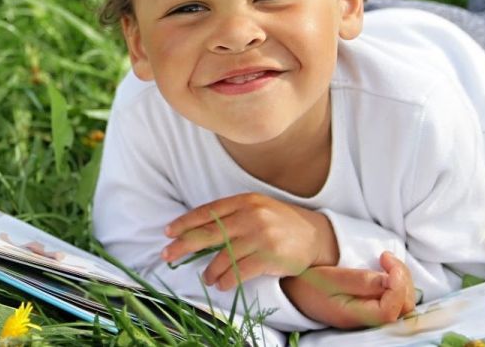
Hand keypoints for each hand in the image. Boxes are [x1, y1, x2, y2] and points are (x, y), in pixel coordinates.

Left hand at [161, 193, 337, 289]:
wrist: (317, 235)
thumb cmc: (280, 223)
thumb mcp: (257, 208)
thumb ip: (231, 214)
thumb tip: (198, 230)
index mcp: (245, 201)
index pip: (207, 211)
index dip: (185, 222)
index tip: (169, 232)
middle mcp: (251, 216)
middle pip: (208, 232)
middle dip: (184, 244)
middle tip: (167, 254)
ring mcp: (261, 236)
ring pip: (223, 256)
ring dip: (209, 270)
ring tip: (206, 277)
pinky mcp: (270, 256)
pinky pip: (239, 271)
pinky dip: (226, 280)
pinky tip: (221, 284)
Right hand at [282, 252, 416, 328]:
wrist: (294, 290)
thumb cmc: (308, 283)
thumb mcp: (330, 278)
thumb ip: (360, 280)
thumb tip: (391, 279)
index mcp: (356, 315)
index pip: (392, 308)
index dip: (398, 283)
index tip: (385, 257)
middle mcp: (368, 320)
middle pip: (403, 307)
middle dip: (402, 279)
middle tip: (386, 257)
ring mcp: (371, 315)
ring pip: (402, 303)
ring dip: (401, 280)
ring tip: (385, 261)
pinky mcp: (371, 307)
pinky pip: (394, 299)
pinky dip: (396, 283)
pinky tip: (385, 270)